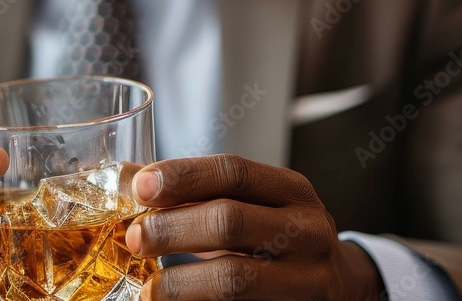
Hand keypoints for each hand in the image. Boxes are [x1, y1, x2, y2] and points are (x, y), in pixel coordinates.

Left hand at [124, 154, 382, 300]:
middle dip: (173, 229)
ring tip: (148, 289)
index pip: (233, 171)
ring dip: (181, 284)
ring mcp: (309, 279)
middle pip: (230, 221)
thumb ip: (195, 193)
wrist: (339, 288)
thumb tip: (122, 179)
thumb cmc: (276, 240)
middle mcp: (307, 231)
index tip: (141, 188)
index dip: (183, 176)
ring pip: (235, 279)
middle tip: (135, 238)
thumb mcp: (251, 206)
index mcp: (293, 191)